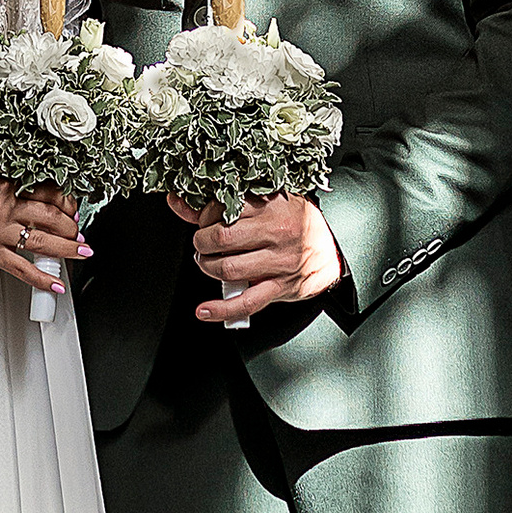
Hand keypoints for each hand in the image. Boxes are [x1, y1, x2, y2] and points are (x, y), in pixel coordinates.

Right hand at [0, 176, 90, 297]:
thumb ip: (12, 192)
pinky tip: (56, 284)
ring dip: (68, 249)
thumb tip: (41, 205)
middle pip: (51, 217)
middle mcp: (2, 209)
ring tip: (82, 252)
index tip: (72, 207)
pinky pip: (22, 269)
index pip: (46, 191)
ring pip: (42, 243)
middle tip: (80, 232)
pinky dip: (42, 279)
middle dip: (71, 226)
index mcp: (4, 186)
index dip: (66, 201)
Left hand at [173, 192, 342, 323]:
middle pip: (222, 238)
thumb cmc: (298, 223)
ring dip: (207, 267)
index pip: (225, 209)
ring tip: (207, 262)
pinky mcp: (280, 288)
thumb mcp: (269, 203)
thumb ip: (225, 204)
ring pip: (229, 268)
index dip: (205, 215)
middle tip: (202, 242)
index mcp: (272, 207)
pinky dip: (222, 309)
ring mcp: (278, 263)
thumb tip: (177, 202)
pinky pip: (246, 302)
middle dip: (202, 242)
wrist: (334, 248)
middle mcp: (276, 234)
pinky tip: (204, 310)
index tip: (204, 219)